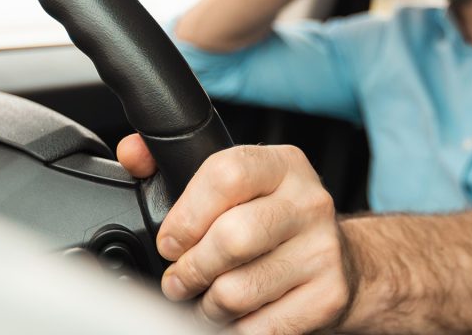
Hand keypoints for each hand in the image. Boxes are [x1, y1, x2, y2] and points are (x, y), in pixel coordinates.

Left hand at [117, 135, 351, 333]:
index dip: (186, 216)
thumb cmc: (273, 221)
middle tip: (179, 280)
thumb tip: (131, 155)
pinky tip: (235, 317)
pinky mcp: (328, 296)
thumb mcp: (238, 185)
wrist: (340, 260)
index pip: (227, 175)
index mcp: (282, 165)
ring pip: (238, 291)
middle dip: (189, 270)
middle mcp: (309, 202)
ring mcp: (323, 250)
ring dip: (207, 307)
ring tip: (206, 300)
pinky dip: (236, 330)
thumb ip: (175, 166)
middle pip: (231, 238)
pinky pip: (261, 327)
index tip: (172, 241)